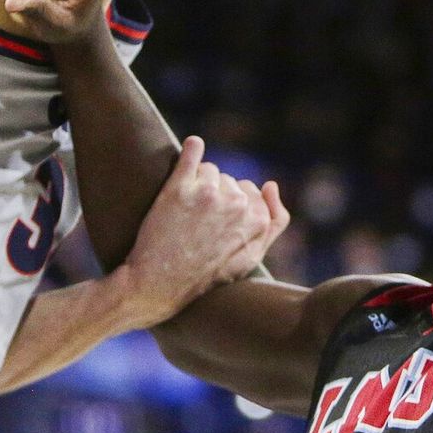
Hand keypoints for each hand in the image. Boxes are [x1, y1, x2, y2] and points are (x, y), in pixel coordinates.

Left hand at [121, 137, 289, 323]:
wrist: (159, 285)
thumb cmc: (206, 274)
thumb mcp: (251, 258)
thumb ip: (274, 223)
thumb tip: (271, 184)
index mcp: (257, 219)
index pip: (251, 192)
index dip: (233, 204)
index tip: (217, 220)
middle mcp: (237, 204)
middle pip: (230, 180)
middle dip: (216, 194)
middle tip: (198, 221)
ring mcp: (208, 193)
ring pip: (210, 170)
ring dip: (198, 182)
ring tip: (184, 210)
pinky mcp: (179, 187)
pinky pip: (192, 152)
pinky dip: (192, 148)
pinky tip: (192, 147)